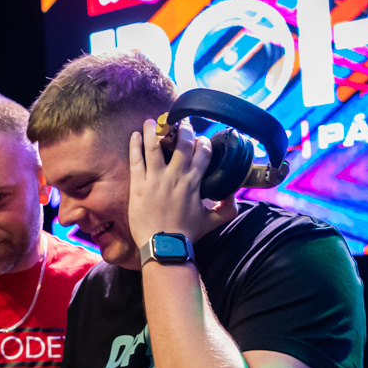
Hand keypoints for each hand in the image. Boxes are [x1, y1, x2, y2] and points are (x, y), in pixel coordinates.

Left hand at [127, 118, 220, 250]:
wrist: (163, 246)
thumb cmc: (186, 234)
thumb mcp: (212, 221)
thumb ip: (227, 208)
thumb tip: (233, 196)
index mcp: (193, 181)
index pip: (202, 152)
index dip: (202, 141)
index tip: (200, 139)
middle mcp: (175, 175)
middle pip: (181, 143)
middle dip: (182, 129)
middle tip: (179, 123)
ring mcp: (155, 178)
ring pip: (154, 146)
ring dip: (153, 130)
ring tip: (151, 121)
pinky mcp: (138, 185)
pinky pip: (136, 159)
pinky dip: (135, 145)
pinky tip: (134, 135)